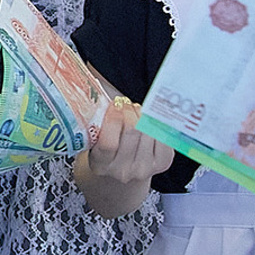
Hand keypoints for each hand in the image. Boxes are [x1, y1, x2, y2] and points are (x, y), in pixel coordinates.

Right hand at [69, 76, 170, 215]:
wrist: (118, 178)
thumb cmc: (104, 150)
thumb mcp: (92, 138)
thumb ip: (95, 118)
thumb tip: (96, 76)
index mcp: (100, 164)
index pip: (109, 143)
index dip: (113, 119)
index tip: (113, 105)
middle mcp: (122, 171)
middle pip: (132, 133)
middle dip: (129, 112)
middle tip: (125, 105)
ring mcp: (144, 170)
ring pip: (147, 131)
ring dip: (142, 115)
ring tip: (135, 111)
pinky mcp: (162, 165)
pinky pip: (162, 136)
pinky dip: (156, 124)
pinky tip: (147, 121)